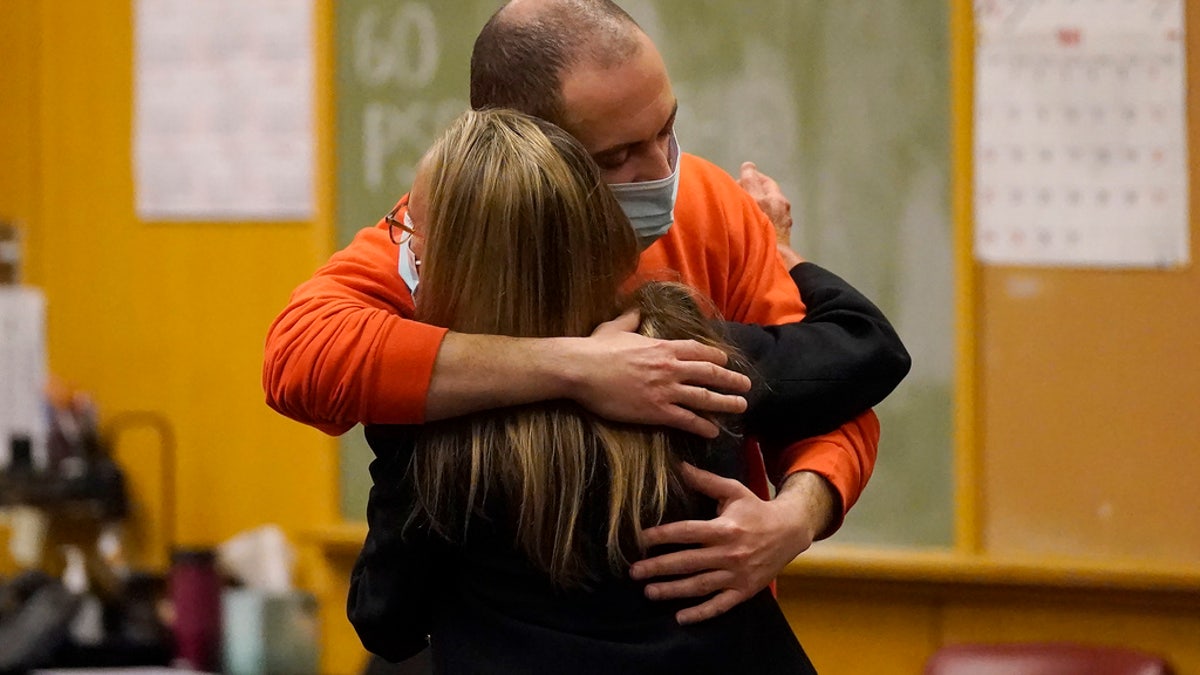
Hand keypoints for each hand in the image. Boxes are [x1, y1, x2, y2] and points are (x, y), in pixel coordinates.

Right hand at [569, 311, 750, 437]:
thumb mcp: (616, 327)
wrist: (581, 369)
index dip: (715, 356)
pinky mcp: (655, 411)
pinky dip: (702, 426)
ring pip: (704, 398)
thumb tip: (637, 309)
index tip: (725, 361)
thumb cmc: (595, 348)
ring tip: (740, 408)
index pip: (698, 350)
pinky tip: (713, 432)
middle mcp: (670, 367)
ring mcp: (665, 390)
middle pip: (709, 373)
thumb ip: (631, 319)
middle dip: (731, 380)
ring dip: (725, 403)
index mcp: (662, 346)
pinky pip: (686, 419)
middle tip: (746, 386)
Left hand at [629, 463, 828, 624]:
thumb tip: (678, 466)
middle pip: (688, 562)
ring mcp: (737, 575)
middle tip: (634, 571)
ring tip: (649, 592)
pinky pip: (720, 605)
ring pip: (700, 586)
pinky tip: (680, 618)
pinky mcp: (744, 591)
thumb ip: (705, 481)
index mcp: (725, 528)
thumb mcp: (733, 490)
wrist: (791, 531)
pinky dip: (701, 614)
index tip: (640, 539)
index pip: (687, 532)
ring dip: (672, 591)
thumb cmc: (756, 509)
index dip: (662, 536)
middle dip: (659, 567)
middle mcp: (730, 554)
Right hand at [738, 162, 803, 267]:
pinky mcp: (778, 240)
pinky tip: (748, 227)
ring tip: (740, 211)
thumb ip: (750, 181)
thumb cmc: (761, 227)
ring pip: (766, 211)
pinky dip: (757, 220)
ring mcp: (782, 226)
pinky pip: (766, 224)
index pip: (764, 181)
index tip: (737, 180)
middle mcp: (783, 211)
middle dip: (752, 193)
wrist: (773, 258)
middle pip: (766, 196)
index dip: (751, 178)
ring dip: (754, 208)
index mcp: (778, 199)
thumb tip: (748, 165)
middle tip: (737, 195)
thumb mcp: (753, 198)